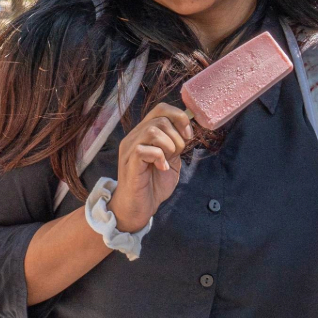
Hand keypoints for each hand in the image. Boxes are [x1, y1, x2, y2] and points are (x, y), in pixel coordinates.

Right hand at [110, 103, 193, 232]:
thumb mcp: (171, 160)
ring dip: (169, 146)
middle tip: (176, 154)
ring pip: (153, 131)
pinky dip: (160, 158)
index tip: (188, 135)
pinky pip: (145, 150)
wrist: (139, 208)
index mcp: (144, 133)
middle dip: (177, 137)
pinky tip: (162, 169)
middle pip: (160, 119)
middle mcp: (134, 137)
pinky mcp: (130, 163)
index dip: (179, 117)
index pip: (161, 109)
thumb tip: (188, 130)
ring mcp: (130, 149)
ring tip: (168, 160)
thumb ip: (176, 144)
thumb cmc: (153, 185)